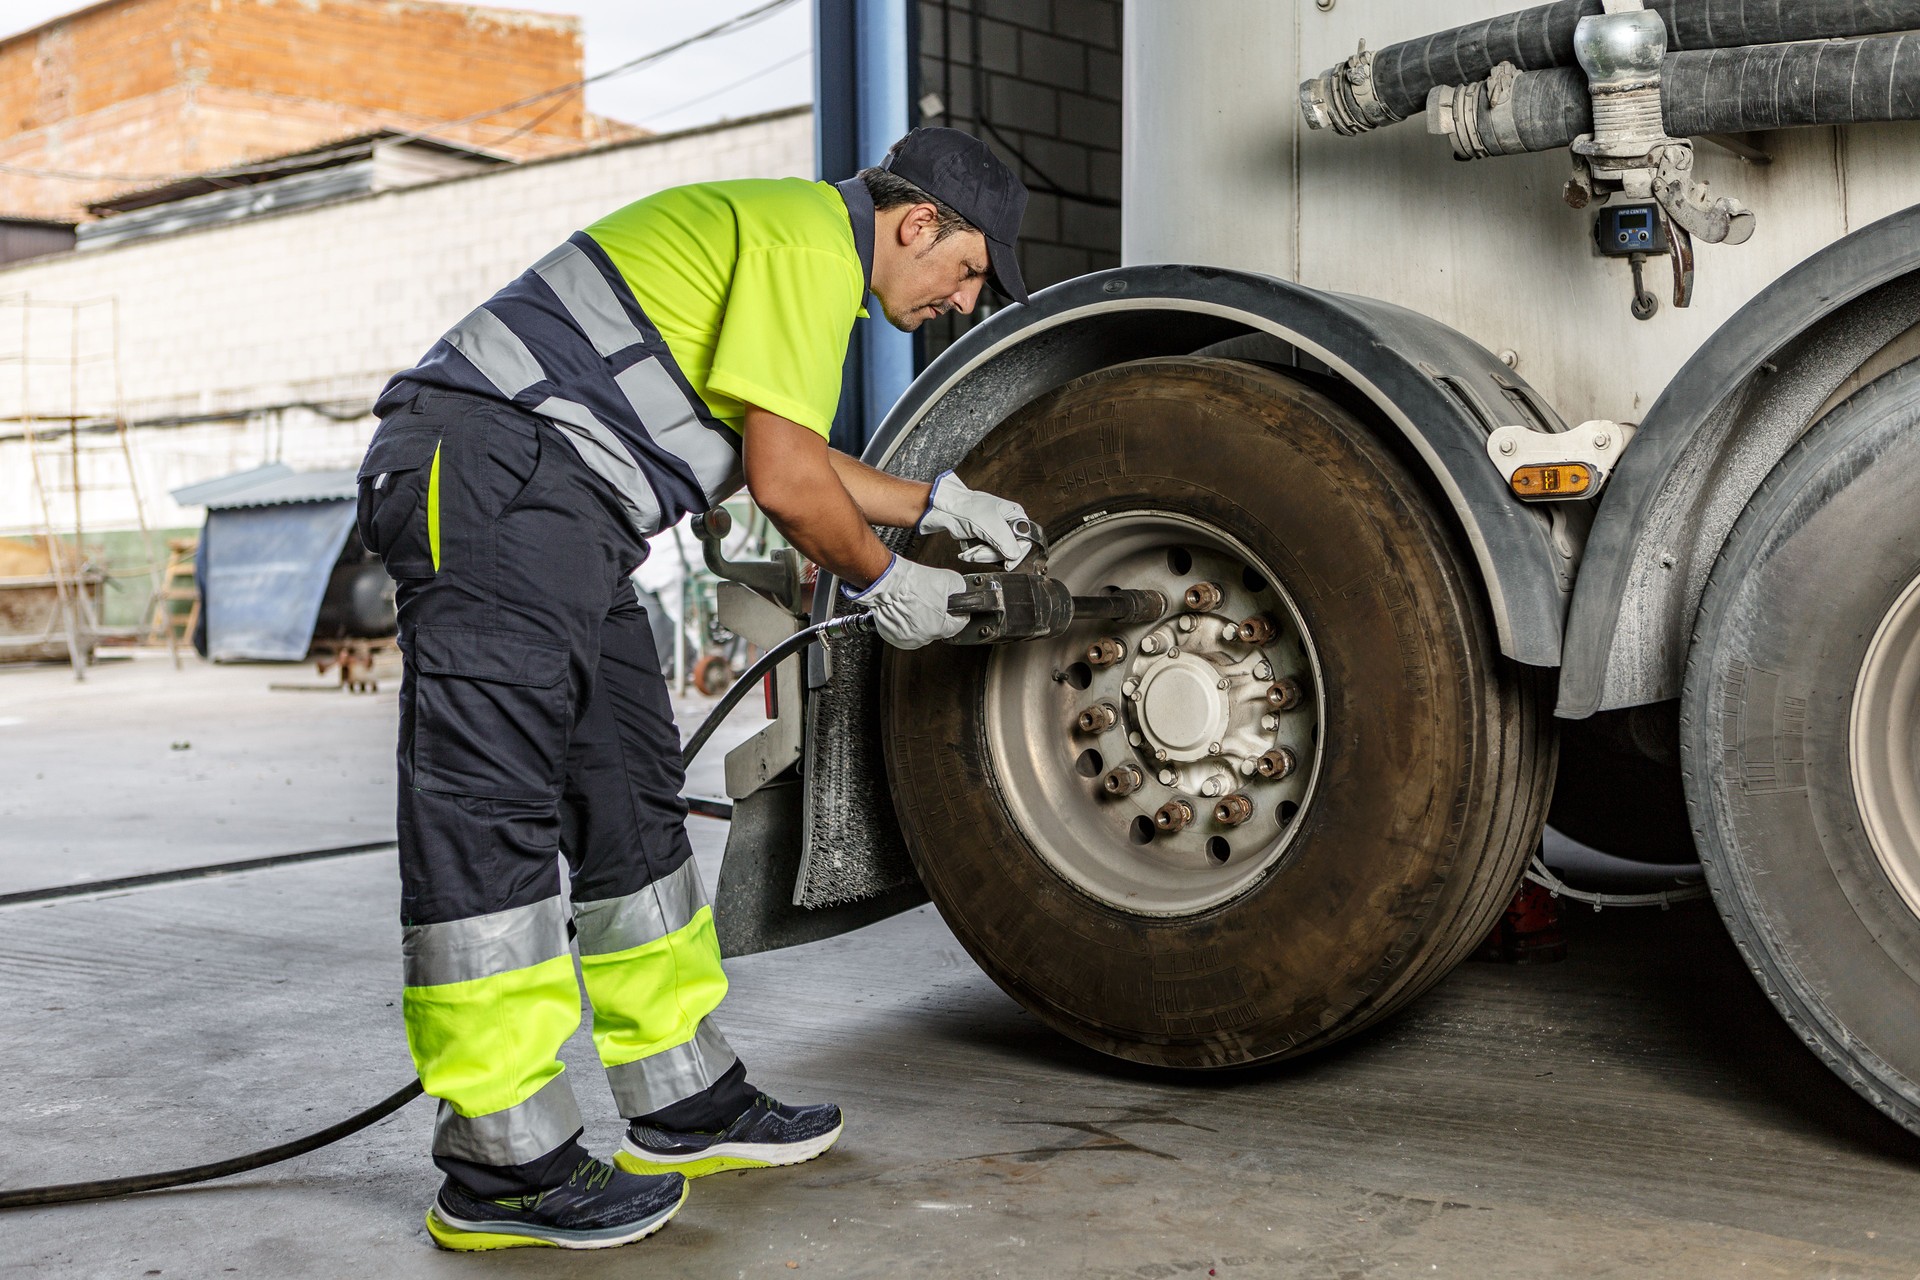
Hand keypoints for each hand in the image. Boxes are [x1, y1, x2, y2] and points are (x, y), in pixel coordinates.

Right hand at [849, 555, 966, 649]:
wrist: (887, 582)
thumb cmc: (910, 582)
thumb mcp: (948, 579)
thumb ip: (960, 588)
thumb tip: (962, 593)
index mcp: (937, 628)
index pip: (956, 626)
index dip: (958, 616)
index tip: (957, 611)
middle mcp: (921, 637)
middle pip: (938, 629)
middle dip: (938, 617)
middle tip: (932, 602)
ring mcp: (905, 638)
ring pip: (921, 633)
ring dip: (922, 622)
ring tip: (917, 606)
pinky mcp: (891, 636)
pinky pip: (904, 633)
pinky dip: (906, 624)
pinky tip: (906, 611)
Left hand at [917, 472, 1033, 568]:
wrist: (948, 510)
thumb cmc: (967, 507)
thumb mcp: (991, 524)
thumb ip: (1006, 540)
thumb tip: (1015, 554)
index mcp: (1015, 515)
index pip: (1025, 540)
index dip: (1017, 553)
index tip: (1008, 563)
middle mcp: (1008, 525)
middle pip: (1009, 551)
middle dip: (991, 554)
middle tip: (979, 551)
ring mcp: (996, 533)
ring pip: (997, 555)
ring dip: (981, 555)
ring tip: (972, 550)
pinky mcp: (986, 540)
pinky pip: (986, 555)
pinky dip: (976, 554)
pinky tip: (969, 550)